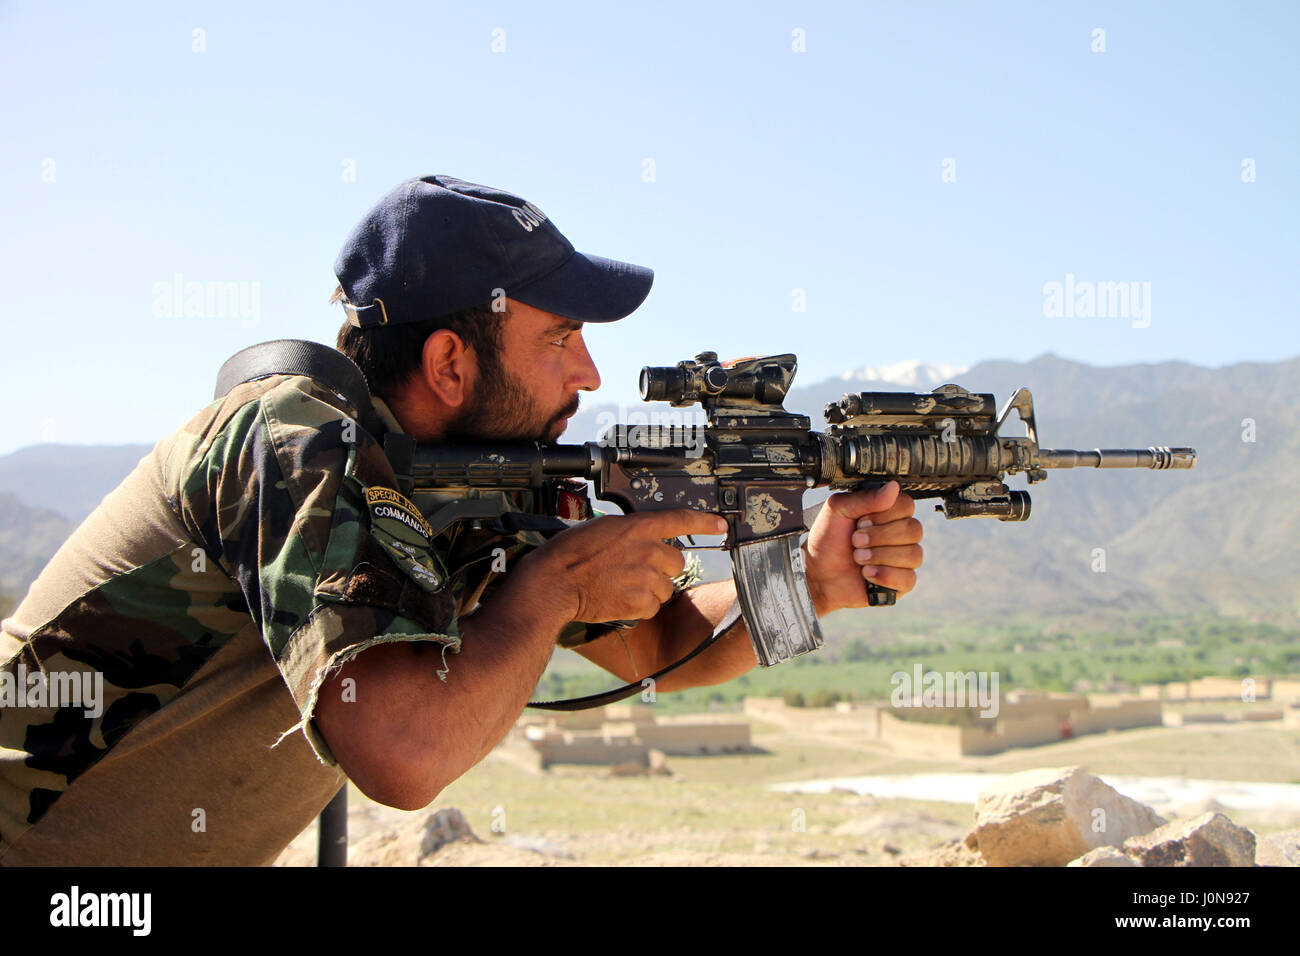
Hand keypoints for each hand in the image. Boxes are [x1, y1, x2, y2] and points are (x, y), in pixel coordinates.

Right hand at [523, 509, 725, 623]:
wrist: (555, 582)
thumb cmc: (571, 552)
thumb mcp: (605, 528)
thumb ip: (632, 532)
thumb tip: (644, 538)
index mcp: (639, 527)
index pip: (682, 519)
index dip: (705, 522)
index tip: (721, 524)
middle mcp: (648, 550)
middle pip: (676, 562)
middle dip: (662, 569)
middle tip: (635, 571)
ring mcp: (646, 577)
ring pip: (665, 588)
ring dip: (650, 590)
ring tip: (621, 585)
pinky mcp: (640, 602)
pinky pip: (653, 607)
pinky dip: (639, 607)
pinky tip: (618, 599)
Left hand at [802, 481, 922, 613]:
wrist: (817, 573)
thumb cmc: (828, 541)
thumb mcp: (838, 510)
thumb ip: (865, 498)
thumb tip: (893, 487)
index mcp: (887, 514)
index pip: (907, 505)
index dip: (884, 515)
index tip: (861, 521)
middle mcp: (899, 534)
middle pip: (913, 530)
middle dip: (879, 537)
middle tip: (855, 541)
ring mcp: (902, 559)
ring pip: (913, 554)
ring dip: (880, 556)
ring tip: (858, 558)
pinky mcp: (900, 582)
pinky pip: (909, 578)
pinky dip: (884, 575)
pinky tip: (867, 574)